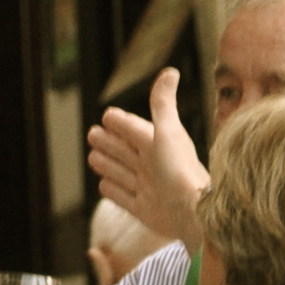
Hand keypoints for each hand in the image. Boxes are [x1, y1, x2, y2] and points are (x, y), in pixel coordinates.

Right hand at [87, 71, 206, 251]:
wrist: (193, 214)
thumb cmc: (180, 170)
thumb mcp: (168, 131)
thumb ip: (163, 103)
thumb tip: (170, 71)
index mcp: (158, 144)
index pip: (134, 129)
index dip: (120, 122)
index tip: (108, 115)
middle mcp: (153, 165)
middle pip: (125, 150)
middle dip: (108, 142)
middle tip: (92, 134)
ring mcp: (148, 188)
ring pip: (121, 172)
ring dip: (107, 164)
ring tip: (92, 157)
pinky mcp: (144, 210)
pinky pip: (123, 198)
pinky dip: (112, 191)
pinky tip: (104, 186)